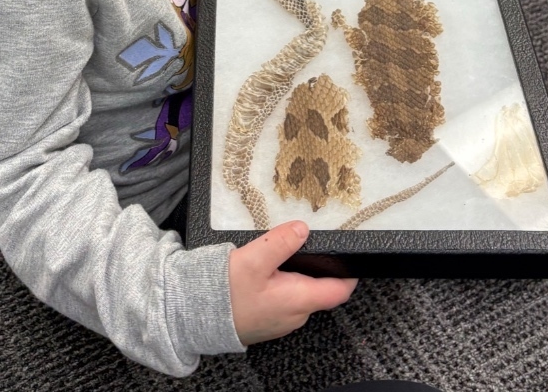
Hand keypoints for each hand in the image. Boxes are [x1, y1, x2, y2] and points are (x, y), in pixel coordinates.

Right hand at [229, 221, 357, 344]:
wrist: (196, 315)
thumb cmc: (226, 292)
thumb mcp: (254, 259)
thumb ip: (281, 242)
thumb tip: (303, 228)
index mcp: (299, 300)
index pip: (339, 290)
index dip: (349, 272)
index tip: (351, 254)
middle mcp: (295, 315)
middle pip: (319, 289)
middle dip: (319, 266)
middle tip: (311, 240)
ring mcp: (281, 319)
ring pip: (300, 293)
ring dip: (298, 273)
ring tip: (285, 250)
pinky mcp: (266, 318)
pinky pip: (284, 298)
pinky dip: (282, 282)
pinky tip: (266, 268)